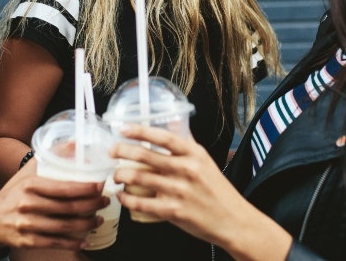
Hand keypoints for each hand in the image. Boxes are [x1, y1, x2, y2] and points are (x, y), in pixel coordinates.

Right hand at [0, 161, 106, 251]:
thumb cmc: (12, 195)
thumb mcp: (26, 173)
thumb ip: (50, 157)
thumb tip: (75, 143)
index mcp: (30, 185)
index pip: (63, 187)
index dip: (85, 188)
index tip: (100, 186)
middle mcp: (28, 204)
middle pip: (67, 207)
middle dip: (91, 206)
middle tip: (105, 202)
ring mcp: (28, 224)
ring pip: (64, 226)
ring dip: (86, 224)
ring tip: (98, 219)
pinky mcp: (28, 241)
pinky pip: (55, 242)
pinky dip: (73, 243)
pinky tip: (85, 240)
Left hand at [111, 124, 292, 260]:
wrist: (233, 220)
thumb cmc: (218, 191)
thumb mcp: (206, 162)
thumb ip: (189, 145)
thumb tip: (175, 124)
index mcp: (195, 154)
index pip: (163, 137)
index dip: (140, 130)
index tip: (123, 128)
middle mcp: (187, 170)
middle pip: (146, 155)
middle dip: (122, 151)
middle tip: (112, 151)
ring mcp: (179, 191)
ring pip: (139, 179)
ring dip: (121, 175)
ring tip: (116, 175)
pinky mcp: (174, 212)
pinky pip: (142, 204)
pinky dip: (127, 199)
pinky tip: (122, 196)